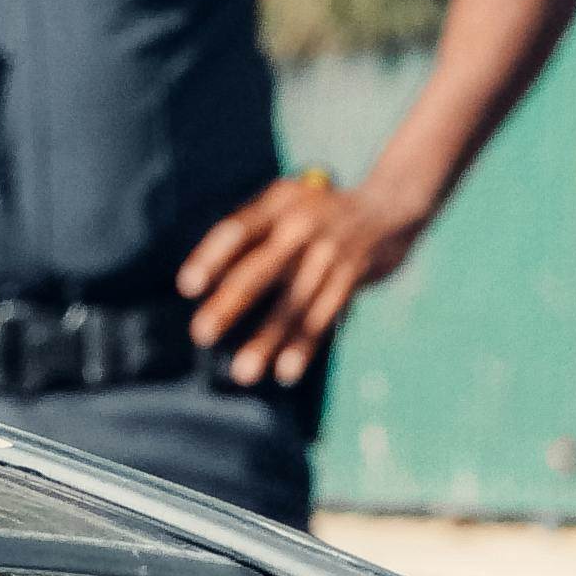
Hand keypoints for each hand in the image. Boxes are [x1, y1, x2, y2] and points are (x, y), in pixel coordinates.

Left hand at [179, 173, 428, 386]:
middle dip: (230, 305)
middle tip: (202, 334)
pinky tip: (286, 373)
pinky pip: (325, 317)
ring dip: (267, 340)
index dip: (212, 257)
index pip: (238, 230)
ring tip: (242, 372)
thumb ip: (252, 231)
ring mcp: (330, 254)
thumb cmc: (319, 211)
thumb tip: (205, 282)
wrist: (388, 208)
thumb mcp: (286, 202)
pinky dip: (305, 346)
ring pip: (293, 304)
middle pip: (260, 270)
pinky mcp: (352, 278)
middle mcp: (302, 227)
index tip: (187, 286)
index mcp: (278, 203)